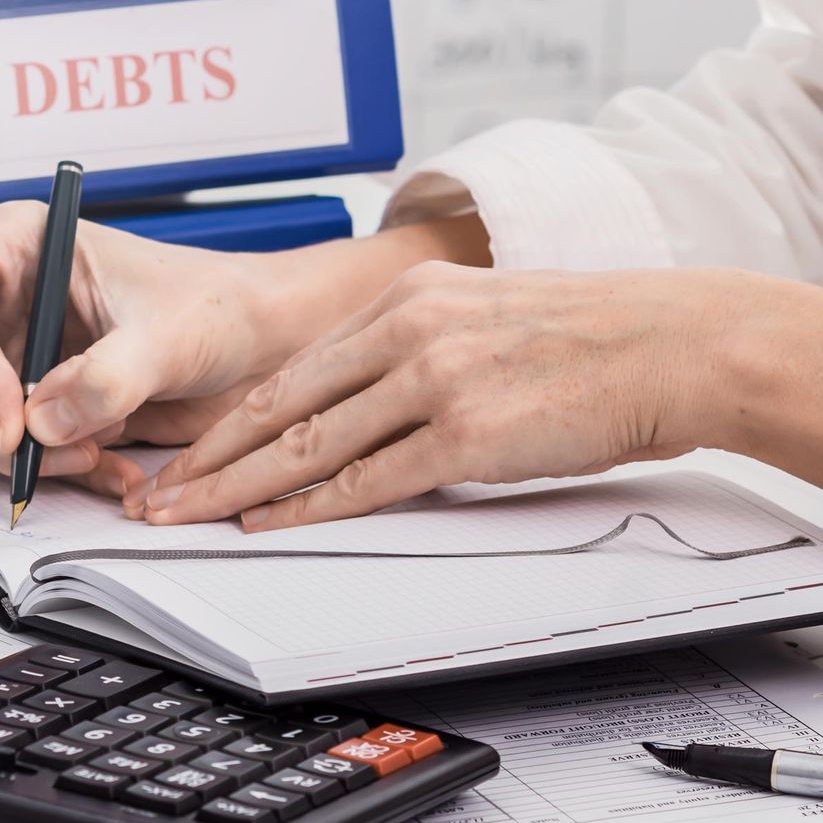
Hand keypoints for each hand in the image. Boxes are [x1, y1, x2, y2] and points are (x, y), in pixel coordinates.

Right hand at [0, 205, 487, 498]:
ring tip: (92, 455)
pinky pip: (9, 454)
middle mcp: (4, 301)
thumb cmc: (222, 306)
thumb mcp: (168, 334)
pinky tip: (110, 468)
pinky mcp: (37, 404)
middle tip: (45, 455)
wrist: (266, 347)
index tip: (13, 417)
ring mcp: (15, 355)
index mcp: (19, 248)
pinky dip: (51, 472)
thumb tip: (43, 422)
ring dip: (21, 456)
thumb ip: (106, 377)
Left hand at [135, 262, 822, 528]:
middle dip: (206, 457)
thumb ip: (412, 353)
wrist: (669, 343)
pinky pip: (370, 478)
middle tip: (153, 494)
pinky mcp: (468, 432)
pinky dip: (309, 506)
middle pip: (280, 405)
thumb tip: (358, 412)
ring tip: (188, 518)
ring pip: (309, 444)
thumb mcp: (479, 318)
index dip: (227, 417)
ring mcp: (434, 379)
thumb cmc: (586, 340)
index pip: (291, 370)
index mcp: (403, 298)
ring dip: (238, 489)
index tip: (183, 449)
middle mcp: (406, 329)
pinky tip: (269, 523)